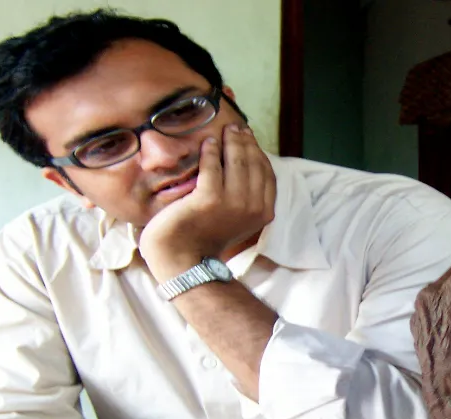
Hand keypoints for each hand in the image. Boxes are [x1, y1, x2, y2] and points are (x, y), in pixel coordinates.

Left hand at [139, 125, 275, 280]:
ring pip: (236, 160)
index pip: (267, 173)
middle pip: (253, 162)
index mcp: (264, 213)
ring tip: (224, 130)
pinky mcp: (209, 199)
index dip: (259, 151)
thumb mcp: (237, 219)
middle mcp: (252, 207)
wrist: (183, 259)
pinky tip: (207, 142)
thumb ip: (247, 197)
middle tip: (236, 127)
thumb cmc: (206, 237)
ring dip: (231, 140)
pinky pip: (212, 166)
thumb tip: (247, 165)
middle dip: (245, 141)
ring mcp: (232, 203)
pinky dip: (210, 150)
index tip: (249, 138)